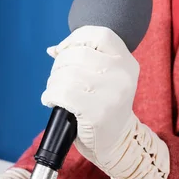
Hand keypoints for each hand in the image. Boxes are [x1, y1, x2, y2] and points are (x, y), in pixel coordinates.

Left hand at [42, 26, 169, 178]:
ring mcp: (112, 94)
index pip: (99, 35)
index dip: (75, 38)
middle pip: (79, 53)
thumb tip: (54, 49)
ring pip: (68, 74)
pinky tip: (52, 102)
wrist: (117, 144)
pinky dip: (51, 96)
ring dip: (53, 83)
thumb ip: (87, 59)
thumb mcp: (106, 78)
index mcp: (127, 63)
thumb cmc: (104, 108)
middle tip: (57, 80)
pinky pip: (63, 94)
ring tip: (55, 93)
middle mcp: (123, 76)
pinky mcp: (97, 113)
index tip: (62, 51)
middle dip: (59, 65)